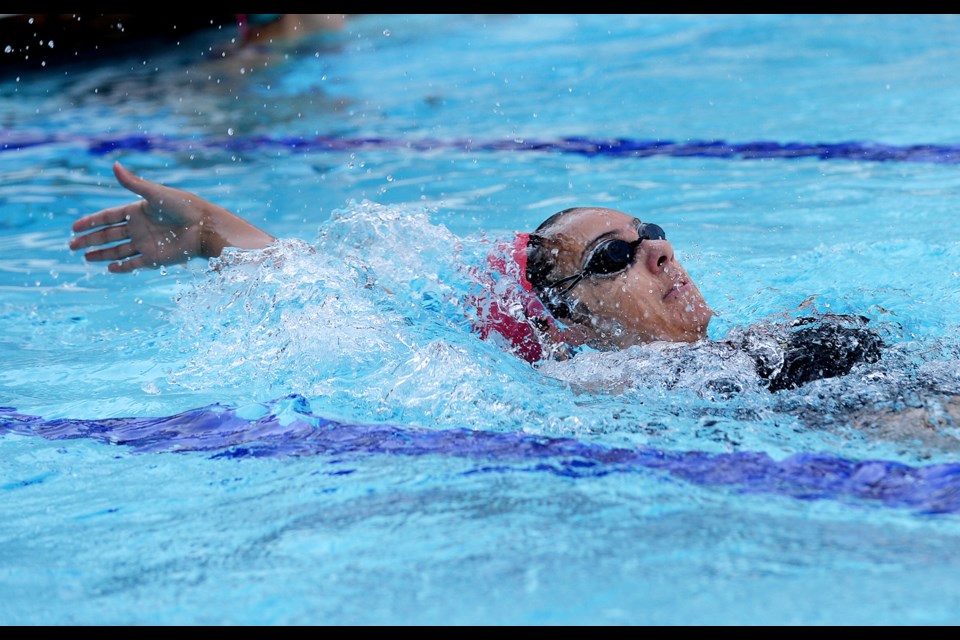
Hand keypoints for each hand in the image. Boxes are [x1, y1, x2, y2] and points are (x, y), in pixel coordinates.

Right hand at [70, 162, 274, 273]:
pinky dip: (121, 266)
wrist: (205, 227)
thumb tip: (114, 165)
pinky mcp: (155, 258)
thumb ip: (133, 183)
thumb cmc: (184, 206)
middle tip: (71, 245)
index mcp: (138, 211)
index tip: (74, 227)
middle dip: (89, 240)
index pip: (108, 217)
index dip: (91, 221)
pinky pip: (134, 264)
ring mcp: (146, 244)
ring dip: (101, 254)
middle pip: (108, 235)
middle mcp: (140, 228)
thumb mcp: (156, 194)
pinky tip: (109, 268)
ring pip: (117, 251)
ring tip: (84, 257)